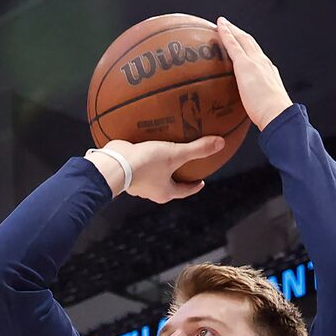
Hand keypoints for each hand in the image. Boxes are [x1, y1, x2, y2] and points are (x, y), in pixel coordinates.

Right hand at [95, 135, 222, 203]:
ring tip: (164, 153)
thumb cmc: (145, 164)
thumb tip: (221, 143)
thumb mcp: (175, 154)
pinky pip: (138, 164)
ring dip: (159, 167)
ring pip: (152, 176)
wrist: (114, 165)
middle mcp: (150, 191)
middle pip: (168, 185)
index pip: (184, 191)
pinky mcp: (126, 171)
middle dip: (176, 177)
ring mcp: (137, 183)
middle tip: (184, 167)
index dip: (194, 186)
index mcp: (164, 192)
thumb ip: (197, 149)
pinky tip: (145, 143)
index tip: (201, 181)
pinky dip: (144, 157)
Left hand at [215, 17, 289, 128]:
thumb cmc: (273, 117)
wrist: (277, 114)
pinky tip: (219, 27)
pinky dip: (226, 34)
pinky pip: (233, 45)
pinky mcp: (245, 64)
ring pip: (242, 39)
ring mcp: (255, 62)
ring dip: (232, 30)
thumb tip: (252, 119)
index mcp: (269, 73)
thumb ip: (257, 109)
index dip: (249, 48)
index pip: (257, 57)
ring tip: (222, 23)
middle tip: (230, 27)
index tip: (242, 43)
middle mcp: (263, 63)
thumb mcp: (265, 110)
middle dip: (240, 34)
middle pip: (250, 43)